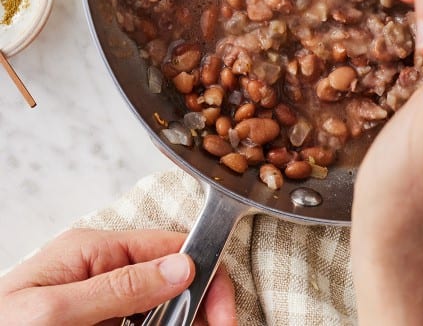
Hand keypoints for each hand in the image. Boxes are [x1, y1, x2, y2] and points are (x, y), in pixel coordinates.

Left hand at [0, 228, 236, 325]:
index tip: (224, 317)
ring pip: (159, 310)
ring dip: (179, 321)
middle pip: (170, 281)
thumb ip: (120, 288)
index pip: (169, 246)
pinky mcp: (96, 323)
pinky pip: (138, 324)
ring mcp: (99, 302)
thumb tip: (182, 266)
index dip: (206, 275)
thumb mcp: (56, 312)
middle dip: (196, 309)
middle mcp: (101, 269)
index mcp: (94, 249)